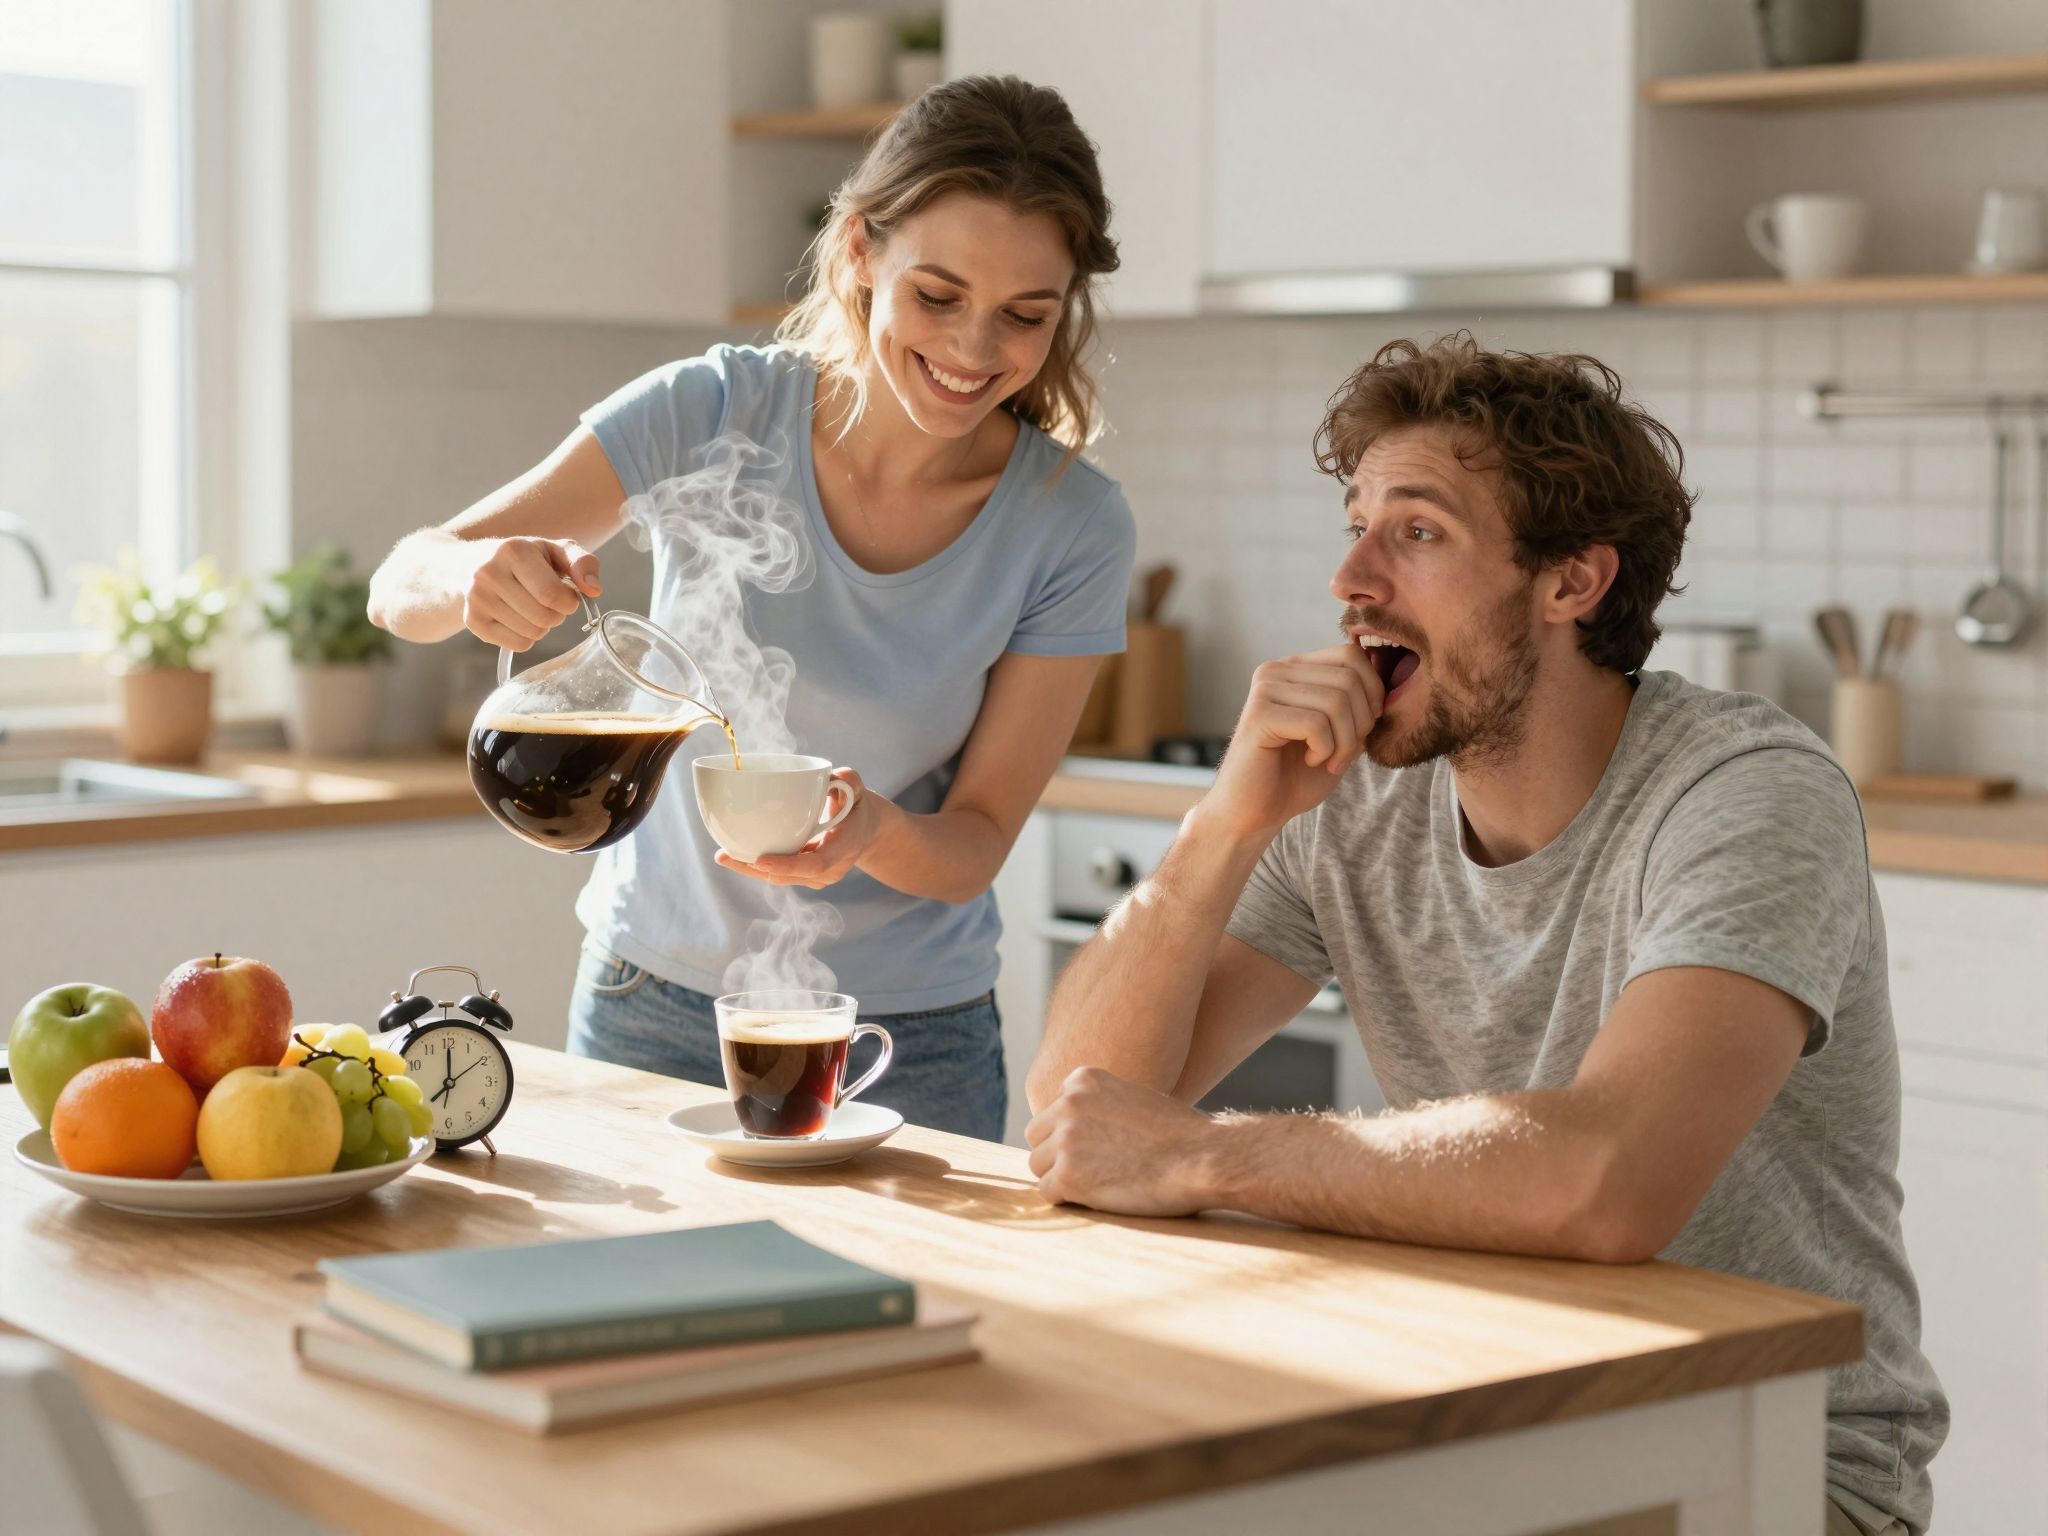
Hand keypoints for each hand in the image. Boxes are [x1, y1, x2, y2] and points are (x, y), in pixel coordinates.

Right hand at [462, 537, 602, 650]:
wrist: (468, 564)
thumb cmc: (522, 558)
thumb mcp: (554, 550)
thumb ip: (582, 563)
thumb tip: (594, 590)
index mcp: (513, 551)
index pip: (552, 595)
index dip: (569, 601)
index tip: (566, 595)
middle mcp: (489, 573)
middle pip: (543, 617)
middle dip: (557, 614)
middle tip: (549, 602)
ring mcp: (477, 599)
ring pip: (532, 634)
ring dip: (542, 626)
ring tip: (531, 607)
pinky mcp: (472, 621)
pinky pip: (518, 645)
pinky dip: (526, 637)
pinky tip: (516, 617)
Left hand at [714, 769, 875, 889]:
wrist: (866, 832)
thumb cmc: (858, 808)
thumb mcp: (858, 792)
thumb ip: (850, 781)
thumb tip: (835, 776)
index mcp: (842, 850)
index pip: (815, 865)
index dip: (787, 866)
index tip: (760, 860)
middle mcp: (829, 870)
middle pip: (788, 877)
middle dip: (754, 869)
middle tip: (725, 855)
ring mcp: (815, 877)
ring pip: (778, 878)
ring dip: (749, 869)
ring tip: (723, 856)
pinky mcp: (803, 875)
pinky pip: (778, 873)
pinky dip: (756, 866)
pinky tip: (733, 854)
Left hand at [1026, 1067, 1219, 1217]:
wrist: (1202, 1159)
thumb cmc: (1179, 1135)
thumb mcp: (1132, 1098)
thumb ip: (1098, 1106)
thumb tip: (1071, 1130)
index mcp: (1082, 1080)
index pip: (1052, 1109)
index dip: (1071, 1133)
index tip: (1097, 1146)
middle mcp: (1068, 1103)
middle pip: (1037, 1136)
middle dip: (1058, 1154)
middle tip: (1092, 1169)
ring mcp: (1066, 1139)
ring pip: (1038, 1164)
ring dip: (1061, 1178)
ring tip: (1098, 1183)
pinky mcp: (1069, 1175)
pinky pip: (1047, 1192)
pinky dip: (1068, 1200)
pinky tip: (1098, 1197)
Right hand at [1205, 643, 1383, 838]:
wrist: (1254, 813)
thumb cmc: (1295, 777)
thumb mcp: (1340, 737)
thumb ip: (1358, 708)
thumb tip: (1388, 690)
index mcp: (1296, 668)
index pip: (1351, 655)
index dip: (1373, 692)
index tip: (1363, 731)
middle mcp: (1277, 670)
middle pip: (1348, 678)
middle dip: (1361, 723)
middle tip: (1344, 755)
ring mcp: (1265, 689)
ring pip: (1336, 701)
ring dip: (1344, 743)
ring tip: (1329, 762)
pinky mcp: (1259, 714)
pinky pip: (1316, 724)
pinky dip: (1324, 750)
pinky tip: (1309, 761)